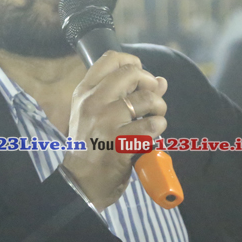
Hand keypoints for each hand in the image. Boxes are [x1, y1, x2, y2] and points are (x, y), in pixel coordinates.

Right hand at [61, 51, 168, 211]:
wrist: (80, 182)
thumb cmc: (90, 147)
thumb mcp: (97, 115)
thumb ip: (127, 95)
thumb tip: (161, 81)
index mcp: (85, 92)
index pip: (110, 59)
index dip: (133, 63)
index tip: (140, 78)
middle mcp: (93, 102)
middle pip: (132, 73)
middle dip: (150, 85)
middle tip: (151, 102)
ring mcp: (105, 121)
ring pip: (147, 99)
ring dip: (159, 109)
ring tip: (154, 120)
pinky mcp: (119, 142)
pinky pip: (151, 126)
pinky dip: (158, 129)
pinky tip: (151, 136)